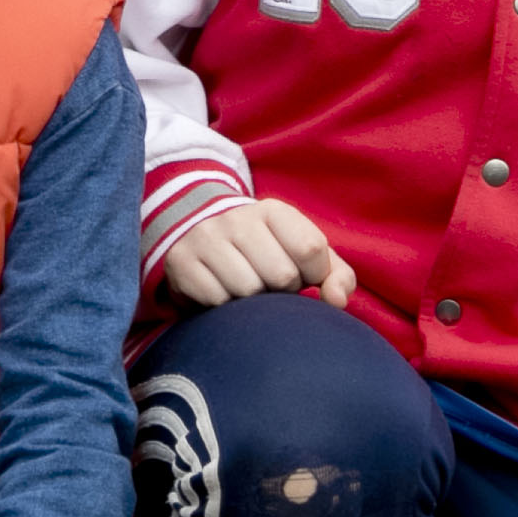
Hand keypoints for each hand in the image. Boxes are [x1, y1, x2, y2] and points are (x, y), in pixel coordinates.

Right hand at [161, 199, 355, 309]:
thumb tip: (336, 301)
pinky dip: (224, 306)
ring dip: (253, 302)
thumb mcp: (302, 255)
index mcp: (273, 210)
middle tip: (269, 283)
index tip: (302, 276)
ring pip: (248, 290)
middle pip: (281, 275)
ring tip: (246, 287)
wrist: (200, 237)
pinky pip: (217, 300)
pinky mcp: (181, 261)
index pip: (310, 248)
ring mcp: (205, 237)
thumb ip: (335, 275)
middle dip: (282, 290)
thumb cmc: (266, 253)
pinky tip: (222, 291)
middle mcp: (237, 218)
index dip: (314, 275)